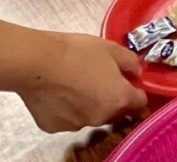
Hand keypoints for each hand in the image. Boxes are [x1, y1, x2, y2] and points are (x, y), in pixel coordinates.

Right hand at [17, 32, 146, 132]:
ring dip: (89, 104)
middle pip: (115, 111)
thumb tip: (136, 73)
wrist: (37, 62)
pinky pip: (68, 118)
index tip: (128, 81)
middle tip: (100, 79)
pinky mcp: (54, 127)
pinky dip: (67, 109)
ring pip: (90, 116)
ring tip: (75, 84)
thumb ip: (131, 62)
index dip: (136, 92)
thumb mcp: (112, 49)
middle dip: (112, 98)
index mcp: (119, 99)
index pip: (139, 104)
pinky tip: (58, 92)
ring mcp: (76, 125)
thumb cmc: (78, 52)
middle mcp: (100, 118)